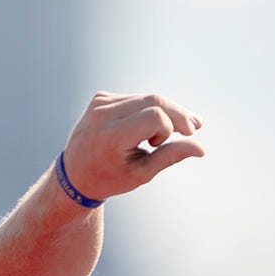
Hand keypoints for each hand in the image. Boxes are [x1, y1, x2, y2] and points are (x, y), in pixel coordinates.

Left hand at [60, 91, 204, 201]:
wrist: (73, 175)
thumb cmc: (109, 178)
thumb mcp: (140, 173)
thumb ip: (169, 157)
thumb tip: (201, 149)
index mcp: (110, 136)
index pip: (155, 116)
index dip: (169, 129)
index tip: (160, 145)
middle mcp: (102, 114)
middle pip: (155, 100)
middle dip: (178, 115)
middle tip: (193, 129)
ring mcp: (99, 103)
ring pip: (148, 97)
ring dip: (167, 112)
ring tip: (182, 128)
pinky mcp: (101, 98)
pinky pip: (136, 98)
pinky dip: (150, 109)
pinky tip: (154, 125)